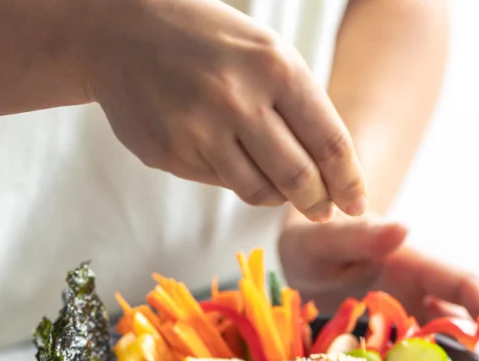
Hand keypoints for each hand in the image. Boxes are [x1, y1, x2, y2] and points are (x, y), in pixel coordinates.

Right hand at [84, 0, 366, 220]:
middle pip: (299, 178)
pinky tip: (227, 154)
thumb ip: (301, 108)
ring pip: (259, 191)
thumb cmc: (210, 44)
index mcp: (275, 67)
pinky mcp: (170, 153)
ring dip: (277, 196)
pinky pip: (220, 183)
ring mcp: (199, 129)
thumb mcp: (266, 55)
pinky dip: (235, 178)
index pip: (330, 142)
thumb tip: (334, 174)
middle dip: (318, 202)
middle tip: (323, 211)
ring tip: (279, 185)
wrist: (121, 31)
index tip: (357, 203)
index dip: (349, 181)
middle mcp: (238, 100)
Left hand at [278, 214, 478, 350]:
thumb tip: (402, 228)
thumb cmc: (314, 237)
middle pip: (461, 327)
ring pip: (437, 352)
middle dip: (472, 359)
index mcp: (415, 264)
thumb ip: (358, 234)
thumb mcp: (326, 235)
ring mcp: (405, 321)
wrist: (298, 257)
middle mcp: (418, 295)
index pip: (465, 284)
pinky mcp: (387, 342)